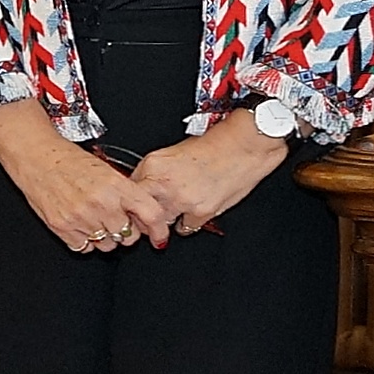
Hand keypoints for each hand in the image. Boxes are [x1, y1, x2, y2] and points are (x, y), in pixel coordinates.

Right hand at [0, 99, 168, 254]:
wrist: (36, 157)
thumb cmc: (69, 161)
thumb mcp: (106, 171)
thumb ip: (126, 193)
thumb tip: (142, 214)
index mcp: (117, 186)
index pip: (151, 214)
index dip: (159, 229)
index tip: (158, 235)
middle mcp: (101, 203)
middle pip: (129, 236)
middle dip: (126, 232)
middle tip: (117, 221)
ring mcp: (81, 217)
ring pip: (107, 245)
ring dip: (105, 237)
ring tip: (95, 220)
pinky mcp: (62, 227)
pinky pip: (84, 248)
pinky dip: (85, 241)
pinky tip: (81, 225)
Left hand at [132, 118, 285, 236]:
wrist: (244, 146)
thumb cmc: (214, 145)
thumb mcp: (173, 152)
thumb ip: (154, 171)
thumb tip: (142, 185)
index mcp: (153, 165)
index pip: (129, 190)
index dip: (131, 199)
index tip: (132, 206)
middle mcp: (164, 183)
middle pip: (139, 211)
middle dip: (141, 216)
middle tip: (145, 219)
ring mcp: (181, 200)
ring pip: (160, 223)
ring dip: (164, 221)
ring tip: (174, 211)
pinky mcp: (201, 212)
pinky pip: (184, 228)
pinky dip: (187, 224)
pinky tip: (192, 213)